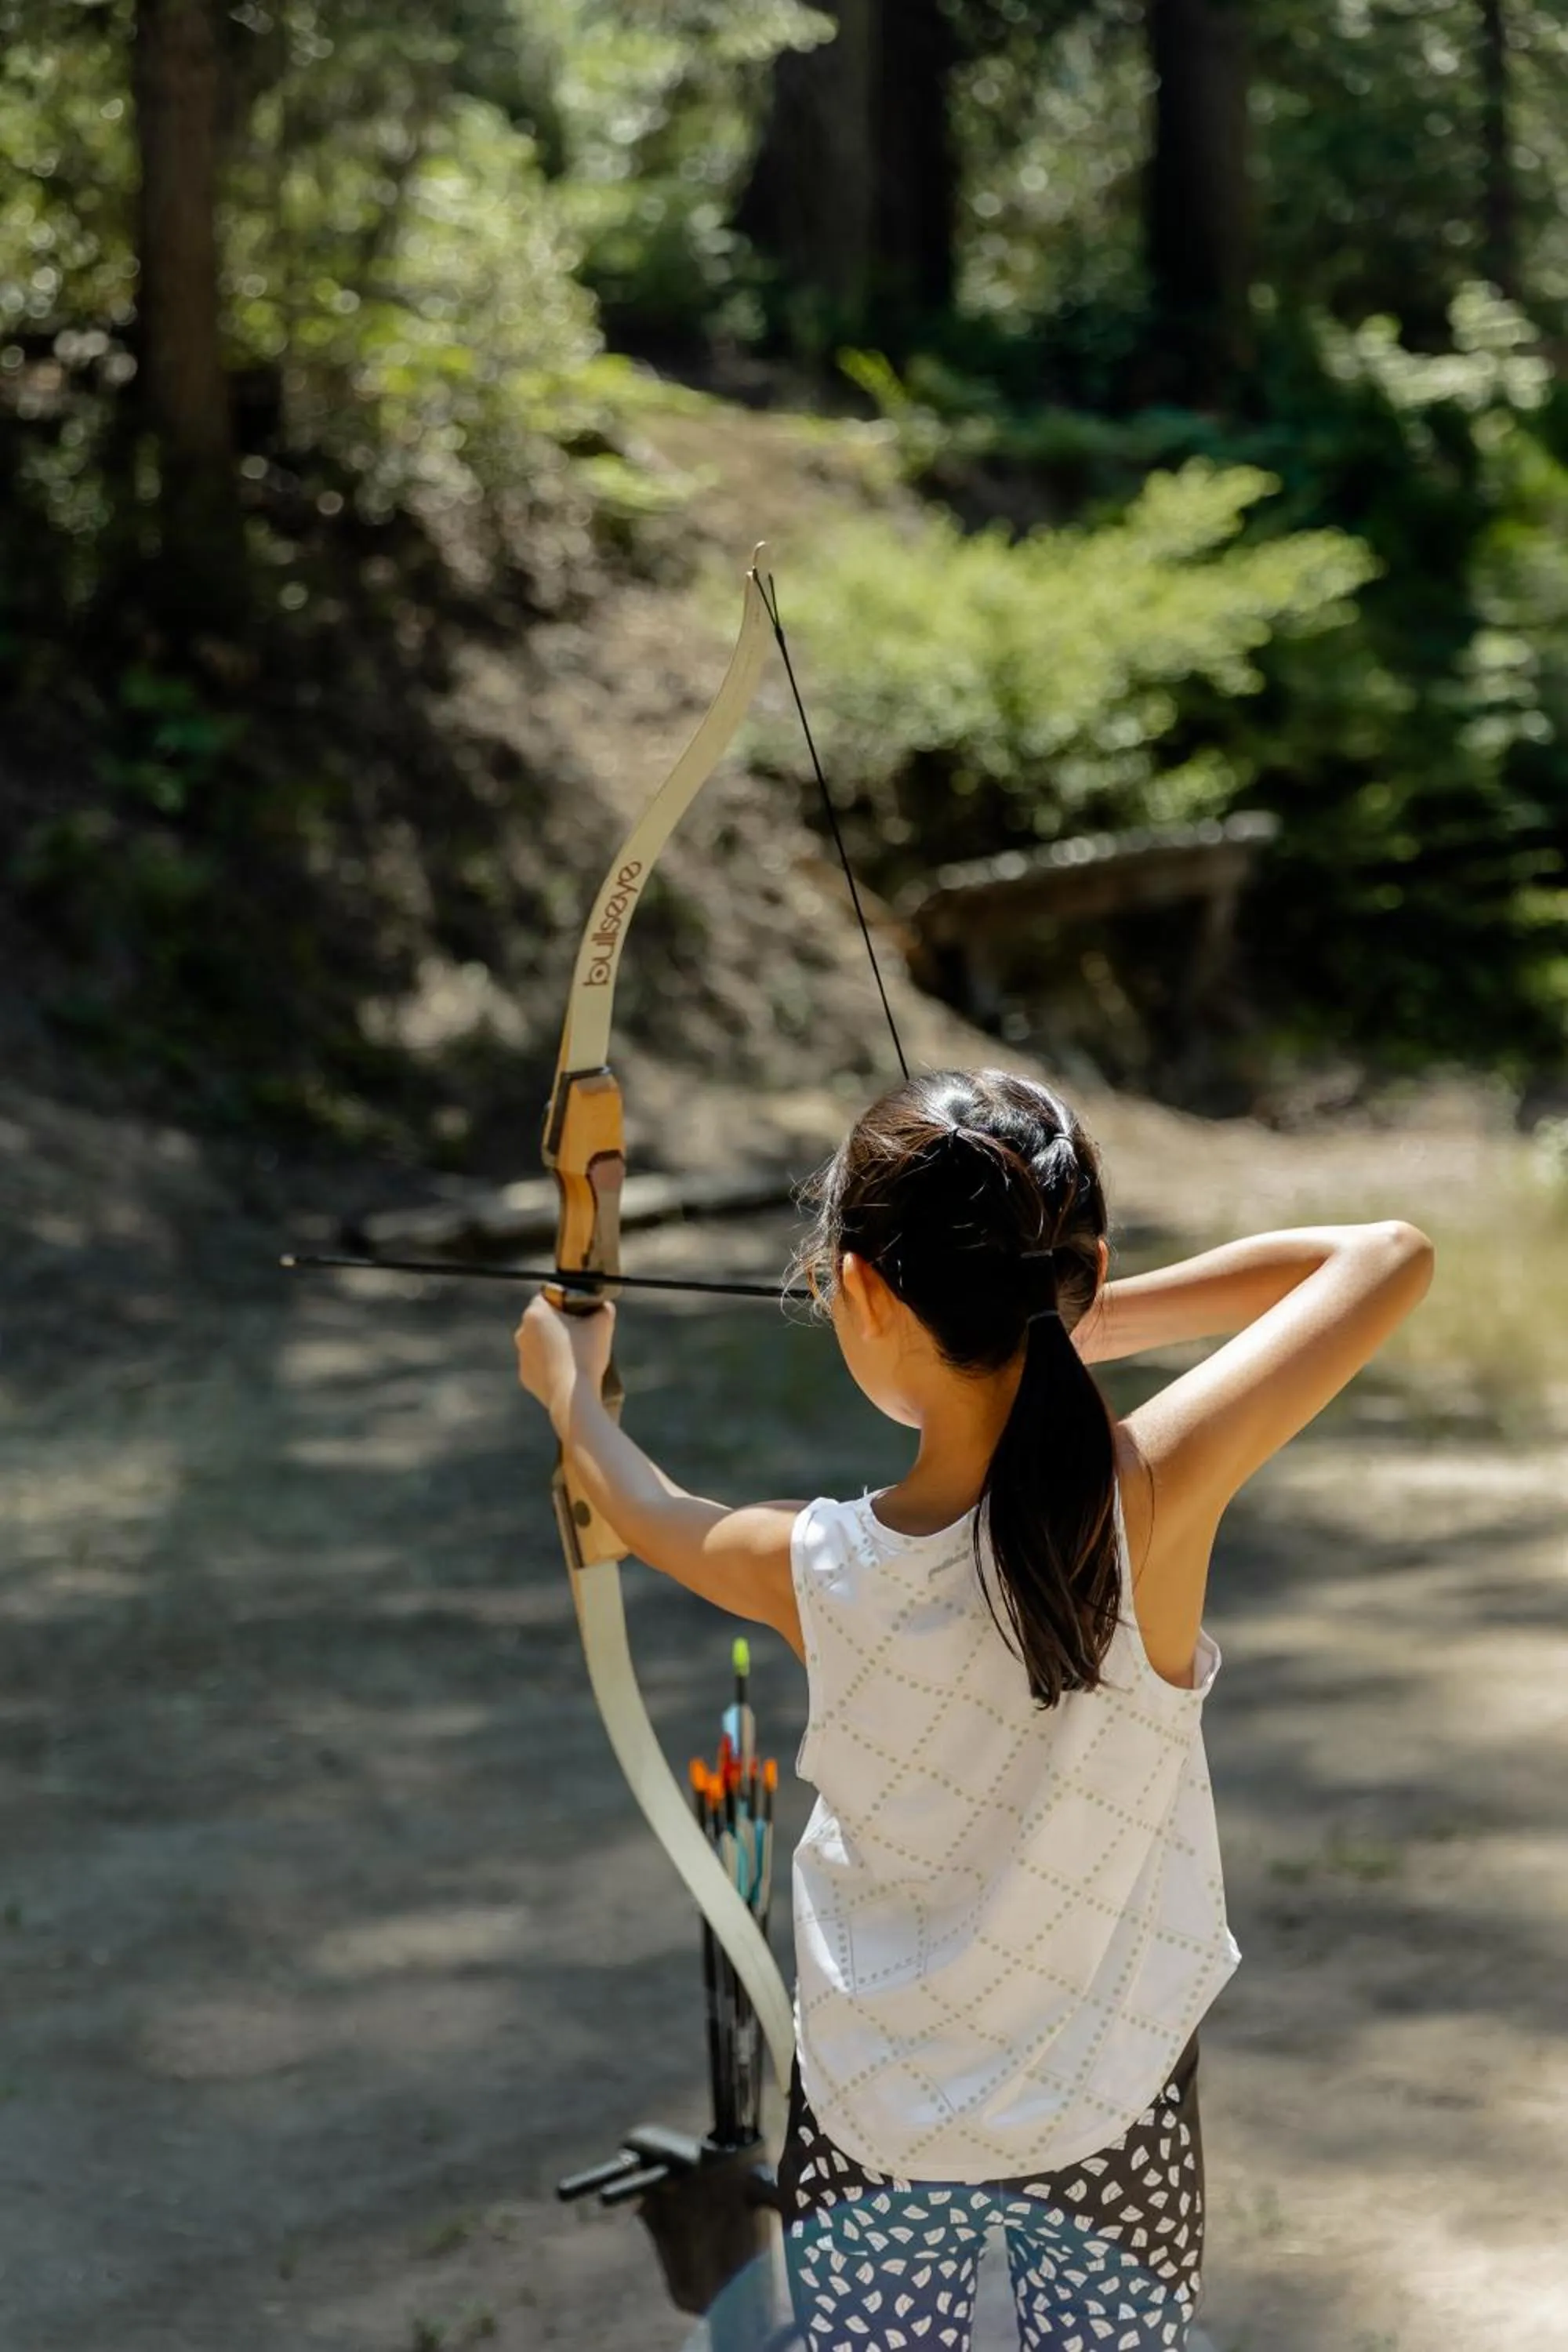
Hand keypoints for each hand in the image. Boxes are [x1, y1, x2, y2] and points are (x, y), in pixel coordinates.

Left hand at [515, 1291, 615, 1431]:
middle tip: (580, 1335)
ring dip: (553, 1346)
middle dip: (559, 1325)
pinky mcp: (525, 1376)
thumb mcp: (602, 1325)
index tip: (580, 1313)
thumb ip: (603, 1308)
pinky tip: (566, 1372)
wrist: (573, 1397)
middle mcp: (522, 1332)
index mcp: (535, 1313)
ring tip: (575, 1356)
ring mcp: (522, 1356)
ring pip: (539, 1344)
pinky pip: (538, 1365)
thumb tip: (603, 1306)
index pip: (548, 1297)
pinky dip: (549, 1366)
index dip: (566, 1303)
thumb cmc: (585, 1355)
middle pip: (543, 1321)